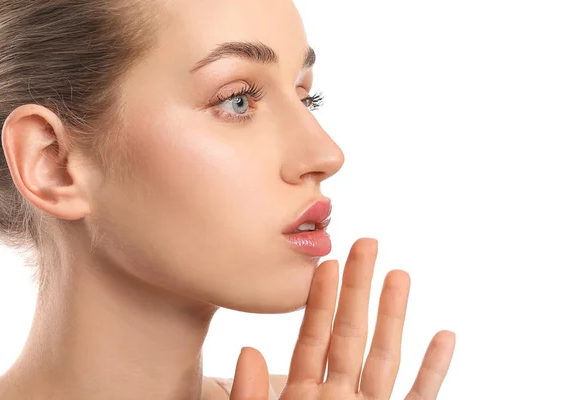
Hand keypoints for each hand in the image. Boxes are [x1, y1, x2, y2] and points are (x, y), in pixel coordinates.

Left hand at [230, 238, 455, 398]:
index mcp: (303, 399)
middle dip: (360, 290)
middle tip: (366, 243)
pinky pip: (419, 398)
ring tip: (401, 273)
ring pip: (386, 357)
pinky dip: (433, 370)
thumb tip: (248, 350)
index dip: (321, 300)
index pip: (313, 339)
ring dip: (395, 316)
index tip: (327, 264)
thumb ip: (250, 398)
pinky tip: (444, 335)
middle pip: (351, 334)